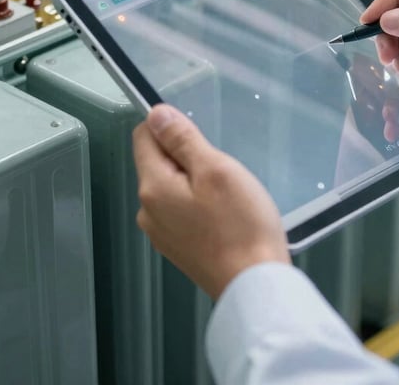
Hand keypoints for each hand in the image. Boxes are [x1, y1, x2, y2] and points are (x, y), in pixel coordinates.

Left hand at [133, 104, 290, 299]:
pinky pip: (182, 209)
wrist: (254, 285)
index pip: (144, 136)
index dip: (170, 127)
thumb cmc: (240, 226)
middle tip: (221, 174)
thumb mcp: (215, 168)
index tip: (200, 139)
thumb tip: (156, 114)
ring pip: (172, 185)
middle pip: (158, 161)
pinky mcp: (178, 246)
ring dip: (196, 181)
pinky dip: (200, 204)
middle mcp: (148, 210)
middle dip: (188, 157)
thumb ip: (182, 139)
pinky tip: (224, 216)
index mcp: (152, 187)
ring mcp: (161, 232)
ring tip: (226, 198)